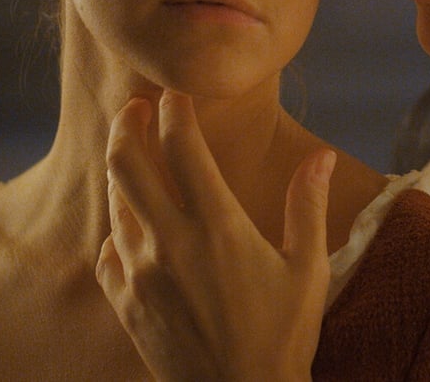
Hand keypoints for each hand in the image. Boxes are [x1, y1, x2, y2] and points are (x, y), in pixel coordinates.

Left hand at [98, 91, 334, 381]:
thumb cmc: (283, 337)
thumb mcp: (308, 270)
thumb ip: (308, 206)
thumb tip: (322, 157)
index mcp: (218, 226)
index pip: (182, 145)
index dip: (174, 108)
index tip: (176, 93)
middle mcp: (171, 242)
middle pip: (126, 162)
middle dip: (127, 123)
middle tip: (137, 107)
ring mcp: (141, 274)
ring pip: (114, 202)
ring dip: (122, 171)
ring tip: (135, 154)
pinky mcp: (126, 303)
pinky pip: (108, 250)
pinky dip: (117, 228)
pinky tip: (132, 226)